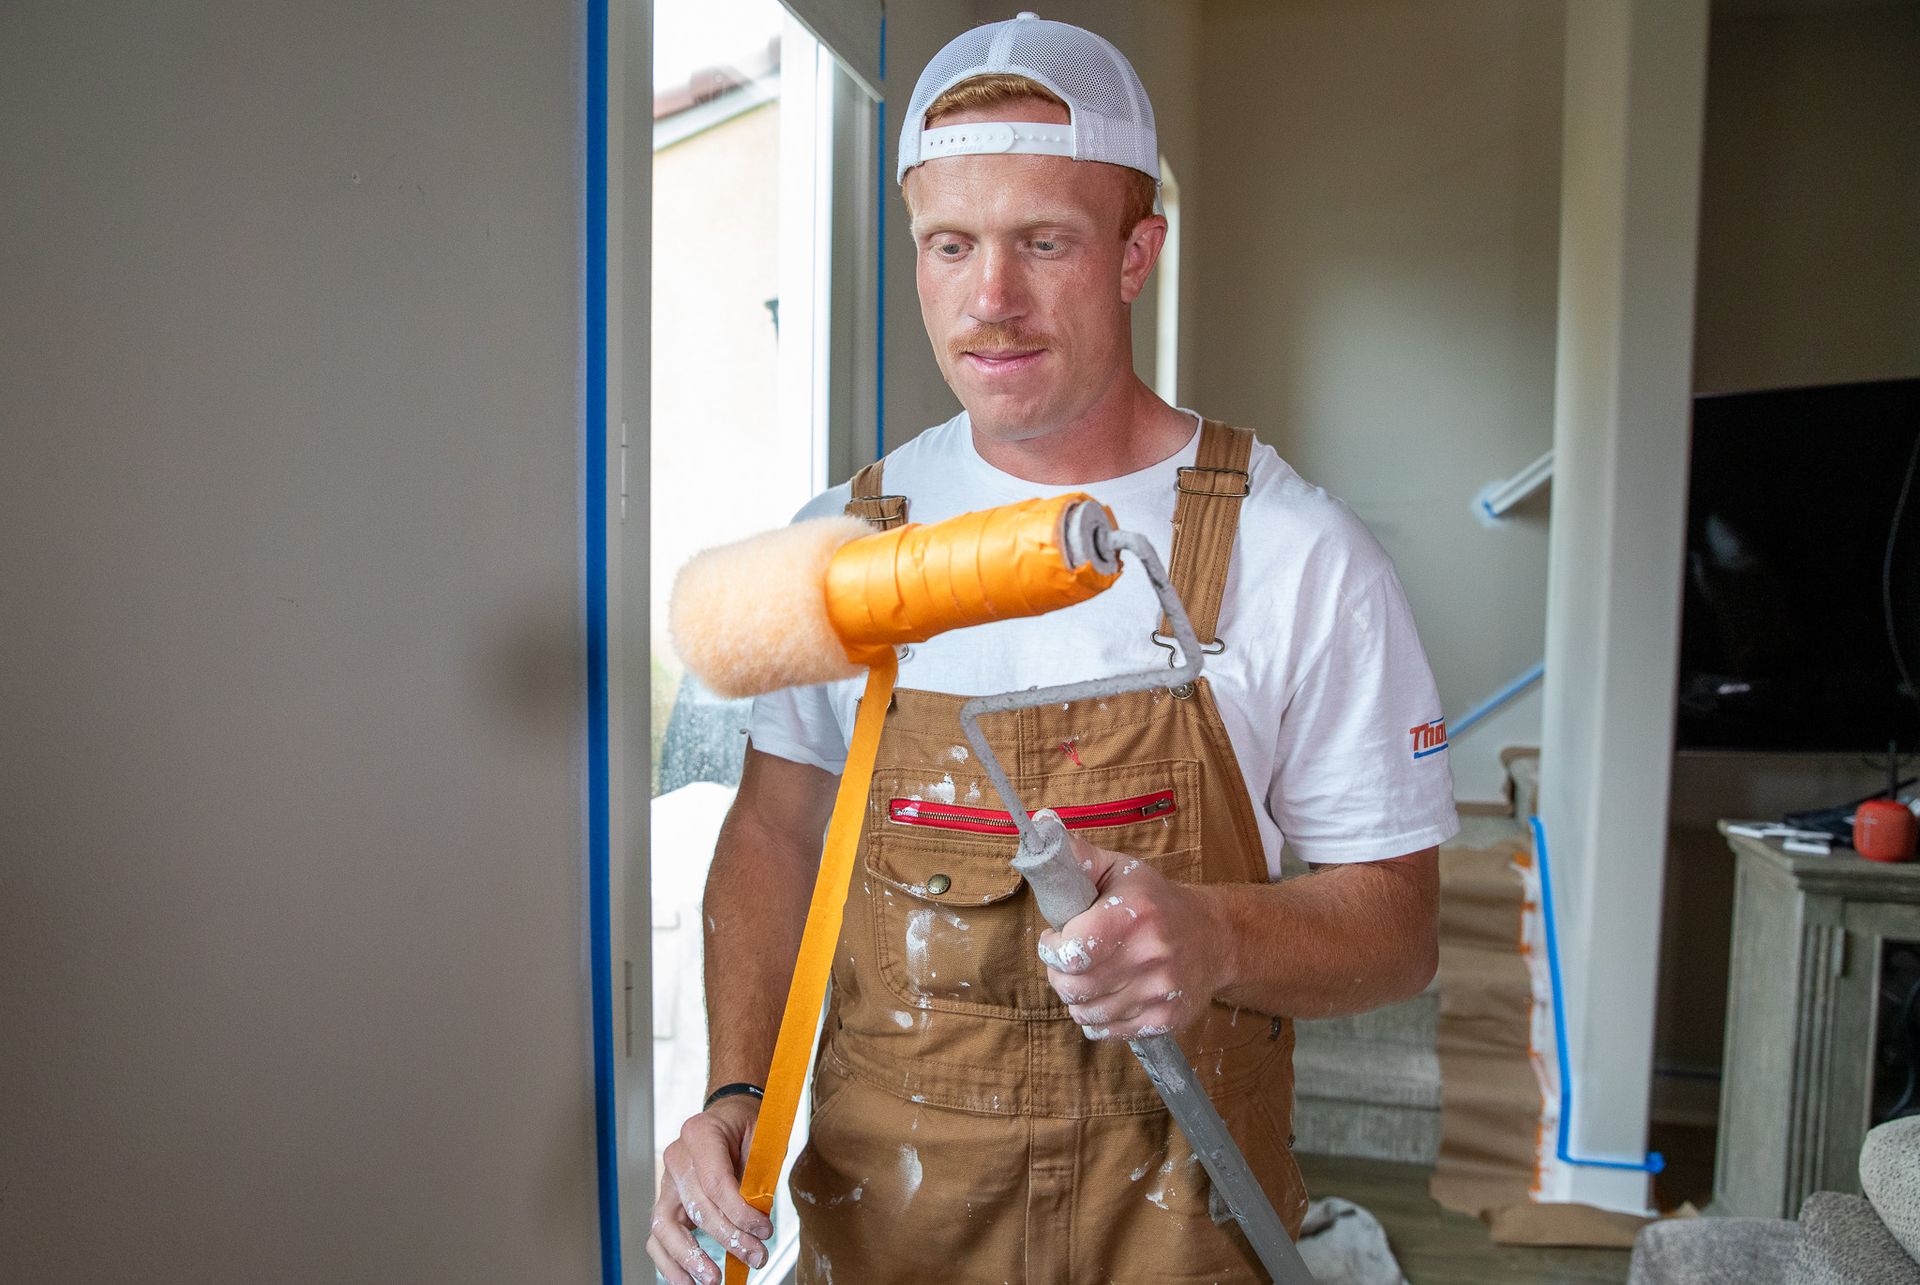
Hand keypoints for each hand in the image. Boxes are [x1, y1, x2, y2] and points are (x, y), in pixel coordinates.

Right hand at [646, 1095, 771, 1284]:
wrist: (730, 1118)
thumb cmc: (748, 1128)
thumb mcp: (762, 1139)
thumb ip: (758, 1176)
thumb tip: (758, 1221)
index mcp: (700, 1133)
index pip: (715, 1182)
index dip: (739, 1212)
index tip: (764, 1231)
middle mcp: (677, 1156)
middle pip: (696, 1207)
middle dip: (727, 1238)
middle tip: (756, 1257)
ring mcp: (667, 1181)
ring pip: (665, 1226)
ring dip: (689, 1258)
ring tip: (712, 1280)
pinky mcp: (665, 1202)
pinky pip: (658, 1237)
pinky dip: (670, 1263)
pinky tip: (687, 1282)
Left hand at [1036, 831, 1221, 1040]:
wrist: (1215, 937)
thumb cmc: (1156, 901)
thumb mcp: (1120, 870)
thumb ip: (1077, 856)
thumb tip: (1040, 825)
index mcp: (1134, 914)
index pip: (1071, 952)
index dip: (1051, 949)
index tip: (1055, 939)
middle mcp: (1150, 954)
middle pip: (1074, 987)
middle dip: (1059, 974)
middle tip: (1068, 960)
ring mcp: (1160, 991)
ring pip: (1086, 1013)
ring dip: (1077, 997)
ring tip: (1089, 975)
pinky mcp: (1165, 1019)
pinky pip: (1107, 1032)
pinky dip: (1097, 1017)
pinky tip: (1108, 994)